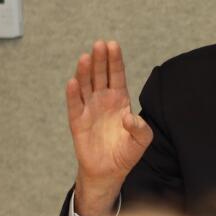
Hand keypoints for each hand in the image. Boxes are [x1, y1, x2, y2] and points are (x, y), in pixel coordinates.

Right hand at [66, 40, 152, 215]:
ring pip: (85, 86)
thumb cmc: (126, 153)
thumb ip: (141, 129)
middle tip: (99, 44)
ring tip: (86, 58)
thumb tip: (129, 117)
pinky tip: (73, 82)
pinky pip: (74, 105)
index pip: (117, 76)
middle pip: (101, 75)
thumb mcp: (142, 141)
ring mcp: (89, 109)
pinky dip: (73, 94)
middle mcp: (103, 100)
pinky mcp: (77, 121)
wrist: (109, 171)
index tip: (113, 45)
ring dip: (85, 72)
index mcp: (120, 100)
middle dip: (101, 60)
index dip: (115, 61)